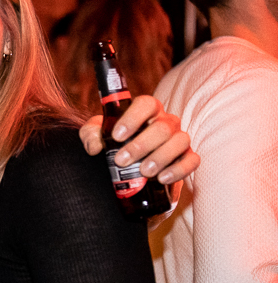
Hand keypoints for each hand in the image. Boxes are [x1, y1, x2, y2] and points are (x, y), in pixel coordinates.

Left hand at [79, 95, 199, 184]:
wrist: (128, 172)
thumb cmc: (113, 147)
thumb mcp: (96, 137)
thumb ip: (90, 135)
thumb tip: (96, 146)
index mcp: (146, 112)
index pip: (146, 104)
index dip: (132, 118)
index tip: (117, 136)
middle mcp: (166, 122)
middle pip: (162, 127)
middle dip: (141, 145)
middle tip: (121, 160)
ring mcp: (179, 139)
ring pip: (180, 141)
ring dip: (161, 157)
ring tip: (144, 171)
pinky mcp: (187, 158)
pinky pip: (192, 160)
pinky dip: (179, 169)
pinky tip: (162, 178)